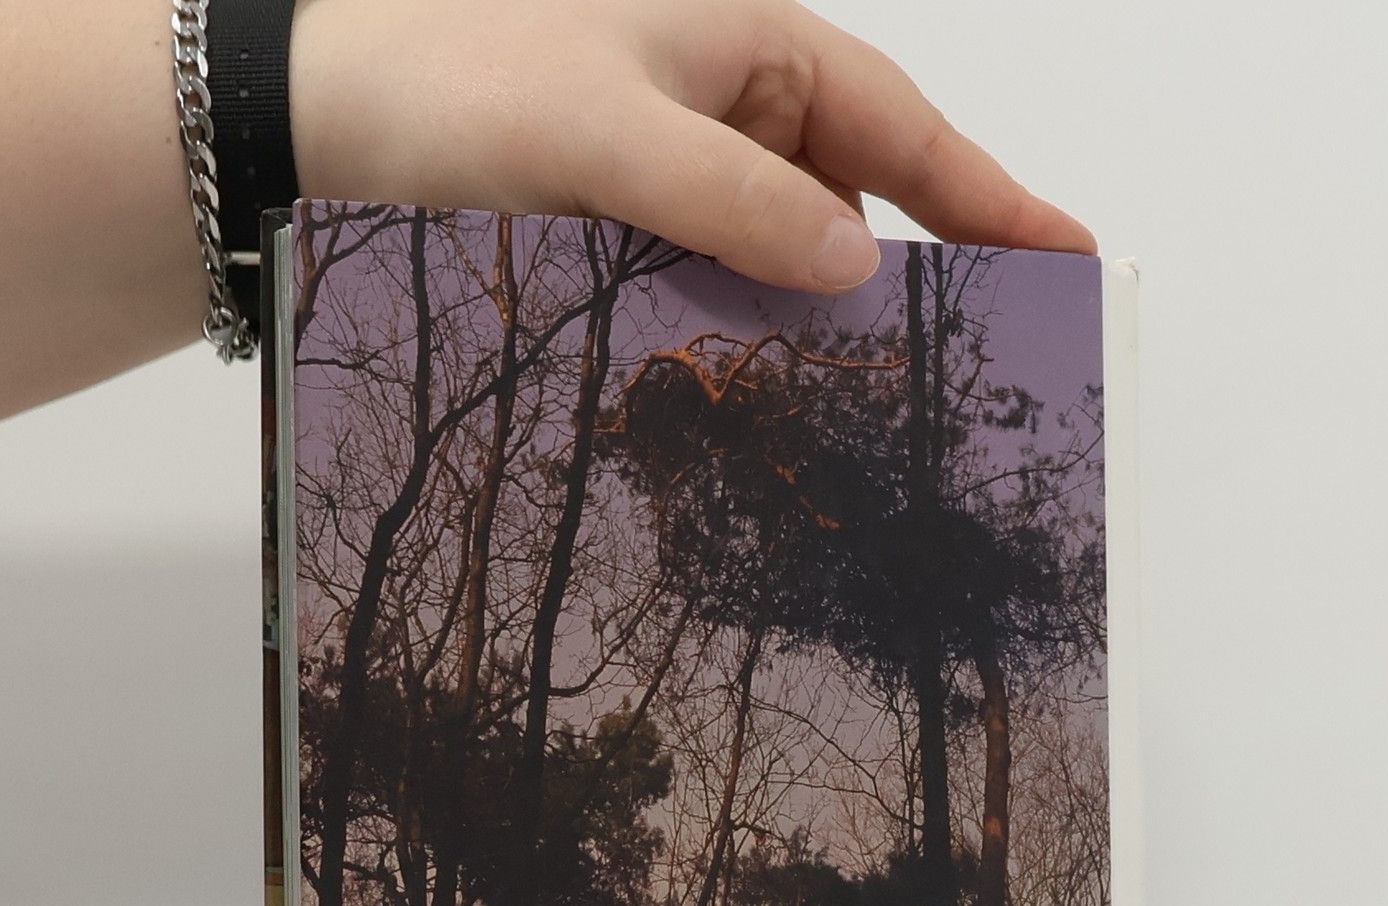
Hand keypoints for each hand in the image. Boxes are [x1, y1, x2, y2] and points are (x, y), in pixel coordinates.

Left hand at [290, 0, 1094, 291]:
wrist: (317, 109)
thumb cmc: (451, 83)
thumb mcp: (613, 137)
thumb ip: (739, 200)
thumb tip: (857, 261)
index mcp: (747, 35)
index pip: (901, 124)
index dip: (989, 193)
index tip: (1070, 252)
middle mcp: (721, 84)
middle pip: (855, 181)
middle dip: (915, 261)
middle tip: (981, 354)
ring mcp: (674, 146)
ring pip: (782, 231)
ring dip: (818, 302)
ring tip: (872, 388)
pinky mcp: (625, 202)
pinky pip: (716, 259)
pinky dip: (744, 311)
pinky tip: (758, 369)